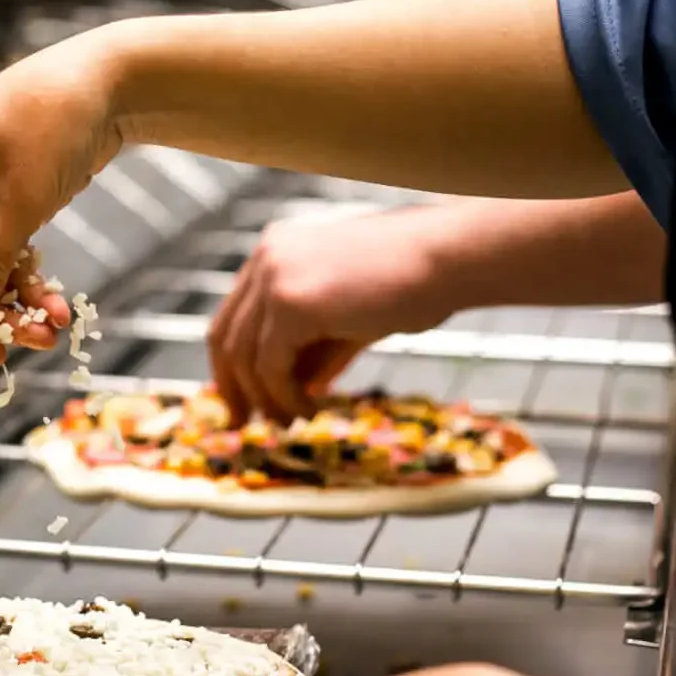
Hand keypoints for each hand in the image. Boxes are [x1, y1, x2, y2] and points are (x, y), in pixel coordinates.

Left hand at [208, 205, 460, 425]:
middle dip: (232, 387)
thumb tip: (299, 388)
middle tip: (244, 425)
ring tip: (291, 424)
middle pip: (224, 336)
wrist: (451, 258)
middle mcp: (267, 257)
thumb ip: (317, 348)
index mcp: (277, 250)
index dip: (231, 365)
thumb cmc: (417, 282)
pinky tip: (310, 411)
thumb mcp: (352, 319)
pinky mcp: (290, 302)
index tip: (241, 402)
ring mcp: (274, 276)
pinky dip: (284, 397)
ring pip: (244, 356)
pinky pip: (269, 366)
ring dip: (265, 399)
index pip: (233, 315)